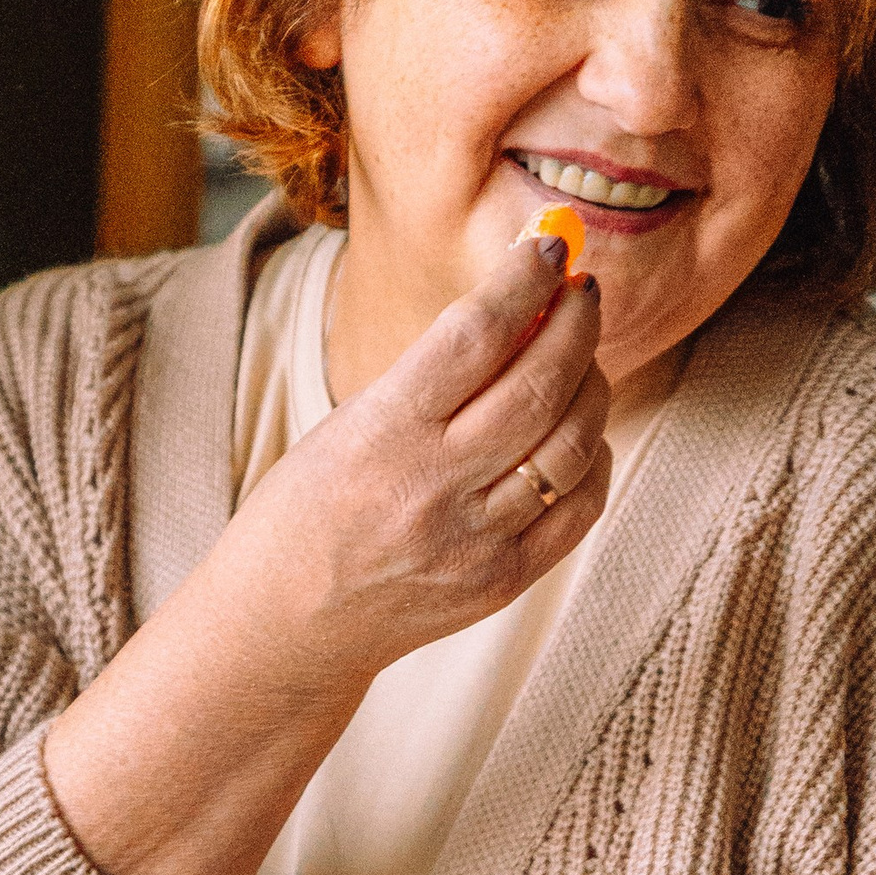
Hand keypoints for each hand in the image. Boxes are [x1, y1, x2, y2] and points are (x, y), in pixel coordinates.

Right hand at [40, 234, 609, 874]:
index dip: (523, 280)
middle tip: (584, 291)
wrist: (284, 626)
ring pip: (570, 444)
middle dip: (575, 322)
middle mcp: (432, 485)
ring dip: (591, 385)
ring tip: (582, 359)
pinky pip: (578, 508)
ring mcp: (472, 540)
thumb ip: (431, 377)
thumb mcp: (348, 425)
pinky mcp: (500, 583)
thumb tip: (521, 306)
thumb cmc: (308, 510)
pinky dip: (591, 458)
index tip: (550, 248)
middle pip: (539, 384)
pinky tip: (580, 432)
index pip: (476, 335)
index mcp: (381, 431)